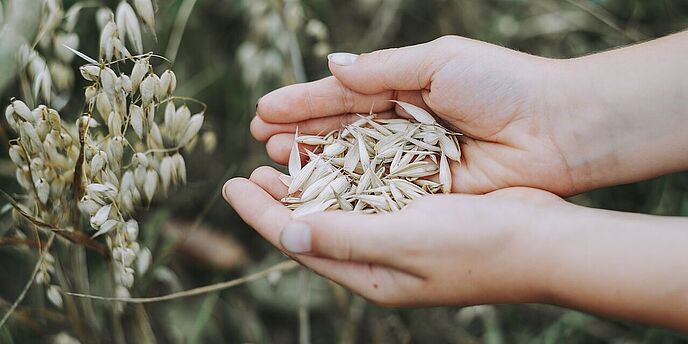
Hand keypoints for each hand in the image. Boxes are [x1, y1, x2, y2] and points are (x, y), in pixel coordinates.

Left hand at [223, 166, 561, 305]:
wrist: (544, 241)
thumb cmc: (477, 245)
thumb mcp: (403, 241)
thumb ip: (343, 237)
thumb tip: (285, 233)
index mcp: (371, 276)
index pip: (300, 243)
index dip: (261, 215)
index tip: (230, 185)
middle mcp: (380, 261)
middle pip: (314, 227)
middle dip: (278, 200)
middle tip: (249, 171)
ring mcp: (400, 239)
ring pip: (340, 210)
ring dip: (309, 185)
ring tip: (281, 161)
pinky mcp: (419, 216)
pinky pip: (369, 196)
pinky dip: (345, 177)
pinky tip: (335, 158)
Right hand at [252, 35, 581, 194]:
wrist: (557, 128)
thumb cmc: (501, 84)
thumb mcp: (438, 62)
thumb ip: (381, 70)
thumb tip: (332, 67)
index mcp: (405, 87)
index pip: (343, 95)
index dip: (304, 102)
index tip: (265, 110)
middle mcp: (403, 126)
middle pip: (341, 131)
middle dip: (301, 133)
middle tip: (261, 139)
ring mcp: (412, 161)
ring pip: (353, 163)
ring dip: (315, 162)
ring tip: (276, 161)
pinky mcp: (426, 192)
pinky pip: (379, 191)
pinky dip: (348, 191)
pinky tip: (316, 191)